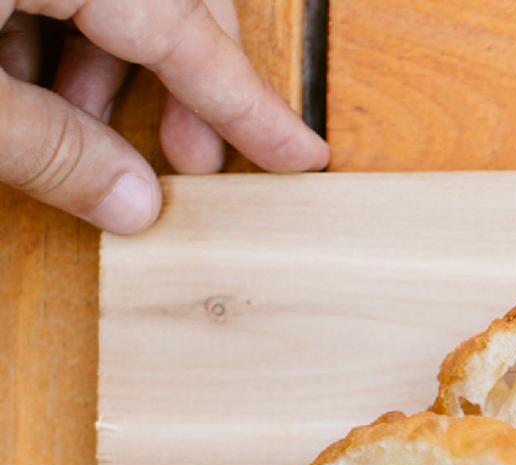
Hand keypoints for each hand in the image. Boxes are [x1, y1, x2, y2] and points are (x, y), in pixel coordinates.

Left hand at [0, 0, 328, 232]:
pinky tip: (25, 82)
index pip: (189, 33)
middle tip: (190, 160)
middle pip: (168, 2)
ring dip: (106, 59)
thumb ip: (50, 147)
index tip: (299, 153)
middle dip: (184, 81)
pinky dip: (52, 30)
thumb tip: (132, 204)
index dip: (249, 105)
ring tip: (80, 125)